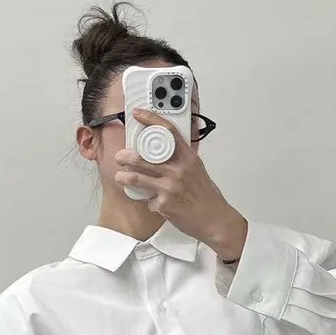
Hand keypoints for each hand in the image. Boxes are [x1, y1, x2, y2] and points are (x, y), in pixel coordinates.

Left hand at [115, 109, 247, 260]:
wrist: (215, 220)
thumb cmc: (206, 196)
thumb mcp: (197, 169)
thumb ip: (181, 158)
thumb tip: (164, 149)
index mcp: (188, 158)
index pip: (168, 131)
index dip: (150, 119)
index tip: (138, 114)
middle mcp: (178, 170)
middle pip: (143, 157)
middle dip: (125, 156)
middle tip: (120, 156)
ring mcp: (170, 187)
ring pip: (136, 178)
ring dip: (124, 177)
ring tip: (121, 177)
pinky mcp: (164, 204)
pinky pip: (148, 200)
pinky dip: (149, 201)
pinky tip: (155, 202)